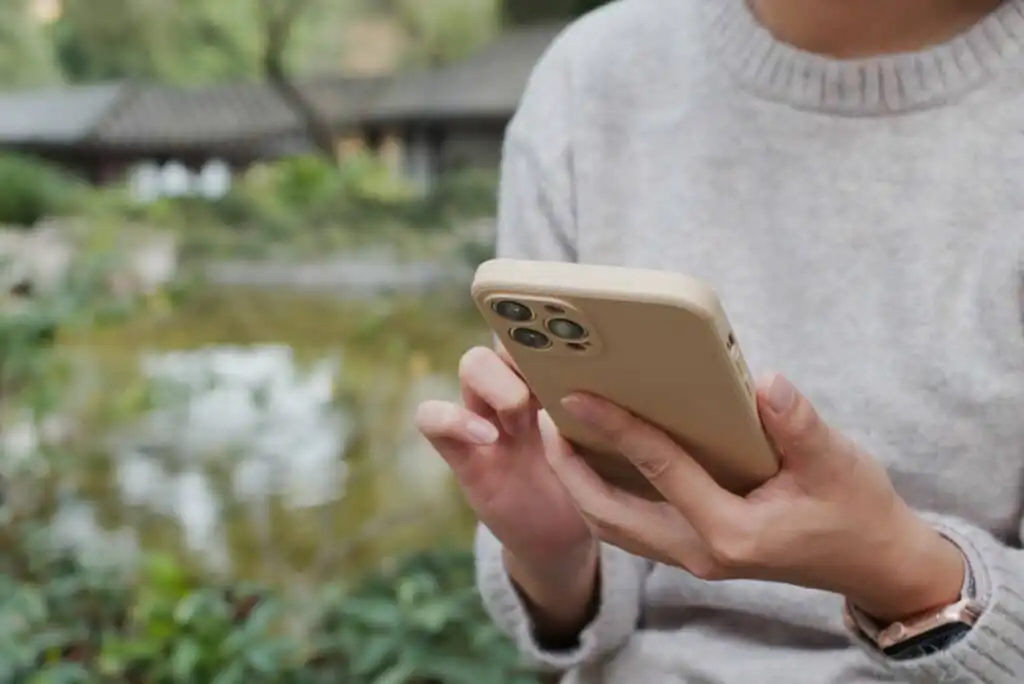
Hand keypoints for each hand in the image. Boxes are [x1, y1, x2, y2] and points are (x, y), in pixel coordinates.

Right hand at [416, 346, 597, 631]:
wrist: (566, 538)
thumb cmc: (598, 484)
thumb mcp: (615, 444)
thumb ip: (617, 412)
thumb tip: (646, 375)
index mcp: (556, 381)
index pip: (545, 331)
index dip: (551, 323)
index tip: (573, 335)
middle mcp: (519, 390)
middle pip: (505, 337)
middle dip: (526, 349)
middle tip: (552, 380)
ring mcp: (487, 418)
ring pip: (471, 366)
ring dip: (497, 383)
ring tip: (521, 413)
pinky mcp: (464, 455)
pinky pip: (432, 419)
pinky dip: (451, 419)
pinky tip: (488, 438)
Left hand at [541, 373, 964, 623]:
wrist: (875, 565)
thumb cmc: (857, 512)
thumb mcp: (840, 463)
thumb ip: (799, 425)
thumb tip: (764, 383)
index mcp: (731, 532)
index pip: (658, 470)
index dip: (615, 428)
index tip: (576, 395)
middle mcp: (701, 552)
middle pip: (609, 514)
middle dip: (568, 468)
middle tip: (544, 417)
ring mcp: (694, 557)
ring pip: (613, 527)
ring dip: (579, 485)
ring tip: (559, 435)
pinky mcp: (695, 550)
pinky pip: (631, 527)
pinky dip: (604, 495)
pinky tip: (598, 459)